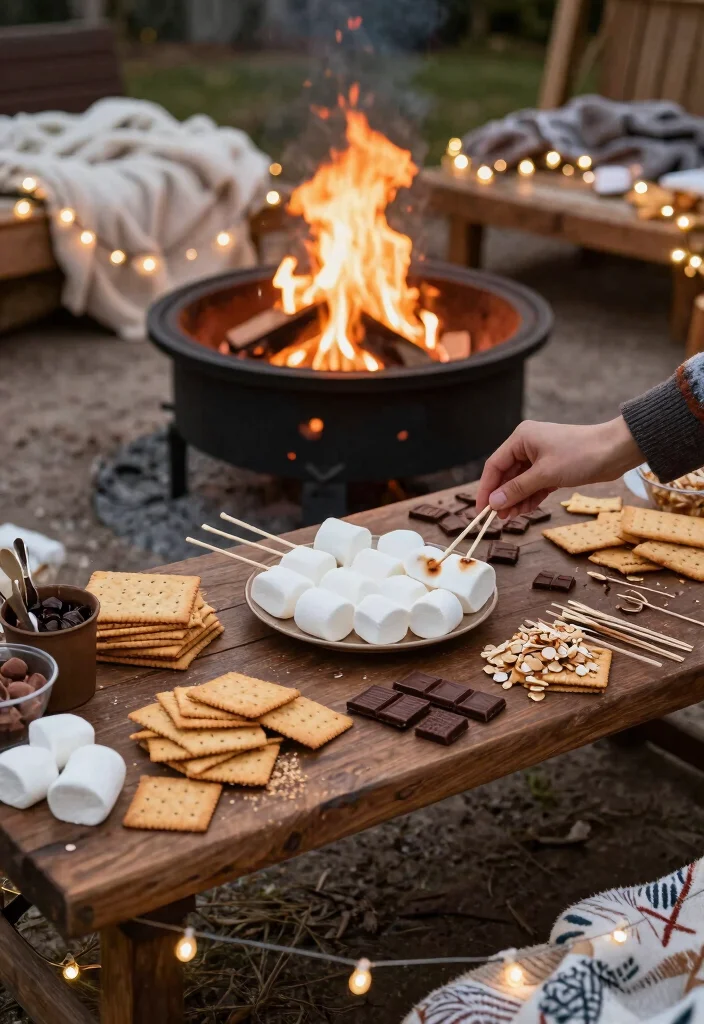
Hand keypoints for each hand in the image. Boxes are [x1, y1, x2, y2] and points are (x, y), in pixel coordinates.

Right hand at [474, 416, 642, 518]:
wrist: (616, 451)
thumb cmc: (581, 455)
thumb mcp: (545, 474)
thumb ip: (517, 489)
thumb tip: (494, 503)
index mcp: (521, 438)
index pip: (494, 465)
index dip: (486, 488)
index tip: (481, 510)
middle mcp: (527, 445)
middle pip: (506, 475)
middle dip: (503, 497)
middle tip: (499, 518)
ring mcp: (540, 457)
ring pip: (520, 482)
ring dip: (516, 500)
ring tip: (512, 518)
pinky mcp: (553, 468)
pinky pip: (534, 485)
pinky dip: (530, 497)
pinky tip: (526, 510)